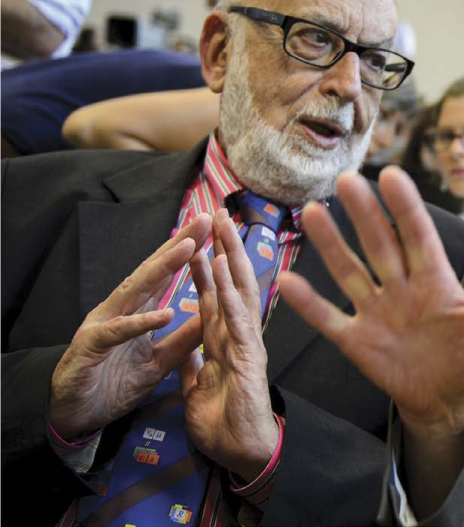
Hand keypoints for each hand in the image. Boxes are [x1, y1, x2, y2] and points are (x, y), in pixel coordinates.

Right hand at [48, 214, 210, 439]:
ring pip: (136, 291)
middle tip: (205, 220)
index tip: (214, 231)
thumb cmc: (113, 384)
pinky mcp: (91, 347)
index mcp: (136, 312)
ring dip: (162, 269)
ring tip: (188, 247)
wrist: (76, 416)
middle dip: (179, 245)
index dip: (188, 254)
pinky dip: (141, 322)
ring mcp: (103, 325)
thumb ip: (182, 340)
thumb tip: (210, 318)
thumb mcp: (158, 362)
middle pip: (153, 273)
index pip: (166, 277)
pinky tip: (164, 312)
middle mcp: (120, 311)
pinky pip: (119, 332)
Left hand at [180, 209, 277, 482]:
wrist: (244, 454)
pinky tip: (226, 269)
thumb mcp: (197, 391)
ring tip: (224, 225)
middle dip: (224, 248)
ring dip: (232, 257)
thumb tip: (183, 347)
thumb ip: (192, 366)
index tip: (201, 240)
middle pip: (232, 284)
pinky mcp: (250, 357)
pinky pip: (238, 320)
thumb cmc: (225, 426)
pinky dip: (231, 292)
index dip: (208, 268)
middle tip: (217, 214)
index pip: (215, 297)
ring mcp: (248, 343)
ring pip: (240, 292)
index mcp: (225, 343)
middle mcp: (239, 336)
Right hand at [277, 167, 463, 436]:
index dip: (405, 207)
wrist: (447, 401)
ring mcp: (376, 313)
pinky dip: (309, 303)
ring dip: (331, 245)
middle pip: (380, 245)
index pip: (418, 236)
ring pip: (350, 273)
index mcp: (435, 280)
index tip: (391, 175)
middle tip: (347, 179)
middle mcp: (401, 288)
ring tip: (313, 212)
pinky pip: (329, 320)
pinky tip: (284, 280)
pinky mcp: (358, 342)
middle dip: (364, 214)